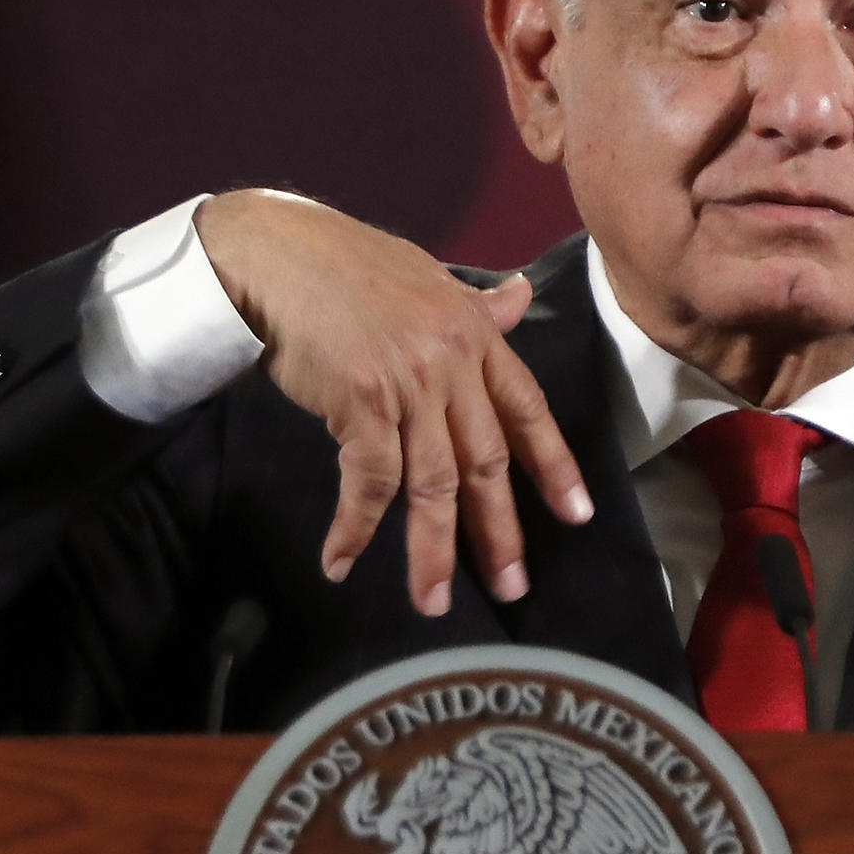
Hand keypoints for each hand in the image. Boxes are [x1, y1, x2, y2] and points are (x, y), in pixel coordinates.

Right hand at [195, 190, 591, 615]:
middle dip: (498, 530)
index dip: (554, 465)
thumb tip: (518, 299)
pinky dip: (355, 527)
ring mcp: (409, 383)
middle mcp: (451, 362)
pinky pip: (369, 482)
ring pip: (432, 484)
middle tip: (512, 588)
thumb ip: (477, 307)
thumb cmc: (345, 264)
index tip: (578, 515)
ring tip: (431, 601)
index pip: (527, 409)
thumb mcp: (426, 278)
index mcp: (474, 335)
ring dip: (431, 550)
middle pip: (485, 461)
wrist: (275, 252)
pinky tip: (341, 561)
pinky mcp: (361, 401)